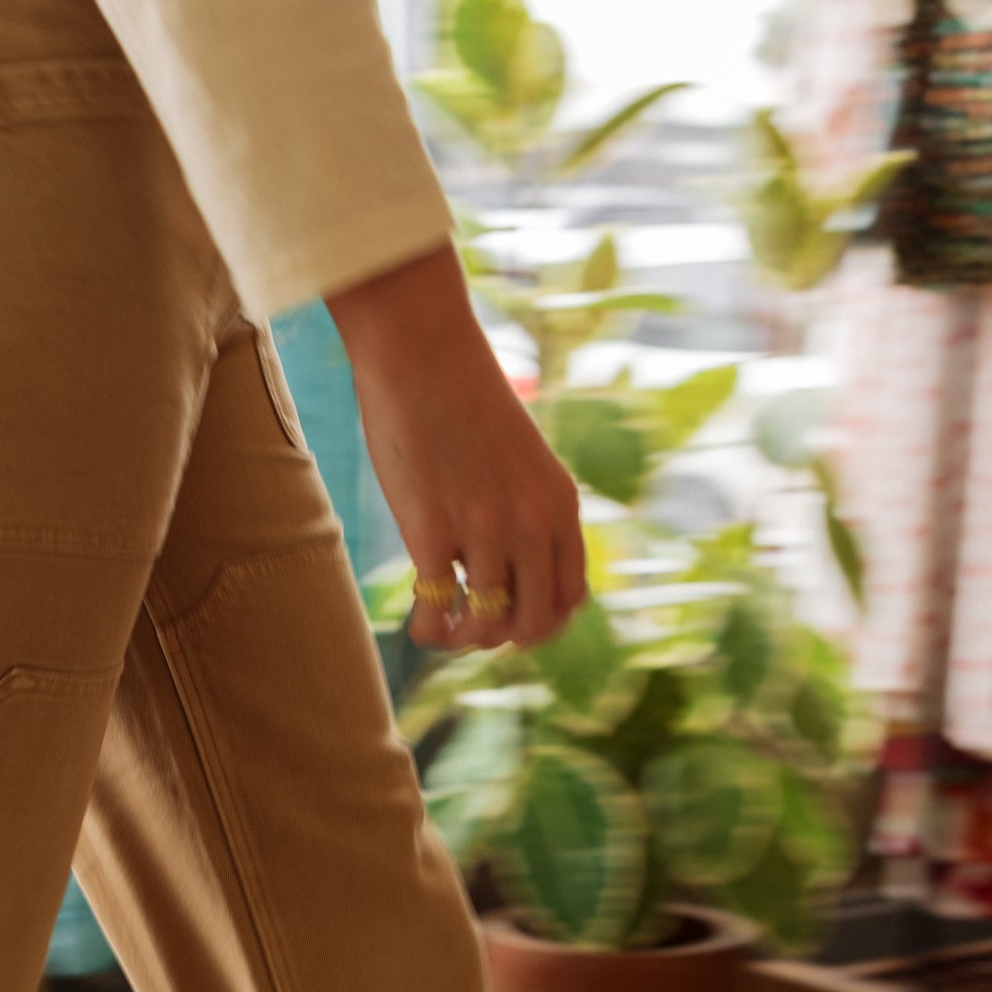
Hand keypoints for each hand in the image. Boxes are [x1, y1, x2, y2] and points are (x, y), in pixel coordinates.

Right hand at [326, 242, 585, 650]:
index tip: (513, 617)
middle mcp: (531, 524)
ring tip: (443, 625)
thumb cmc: (463, 398)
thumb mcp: (521, 457)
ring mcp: (482, 531)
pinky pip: (437, 611)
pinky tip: (419, 623)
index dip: (544, 623)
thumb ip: (526, 508)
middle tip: (474, 623)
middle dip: (504, 636)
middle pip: (534, 622)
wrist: (423, 352)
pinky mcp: (431, 531)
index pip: (572, 597)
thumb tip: (505, 562)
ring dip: (463, 638)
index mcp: (560, 505)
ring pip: (487, 625)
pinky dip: (428, 631)